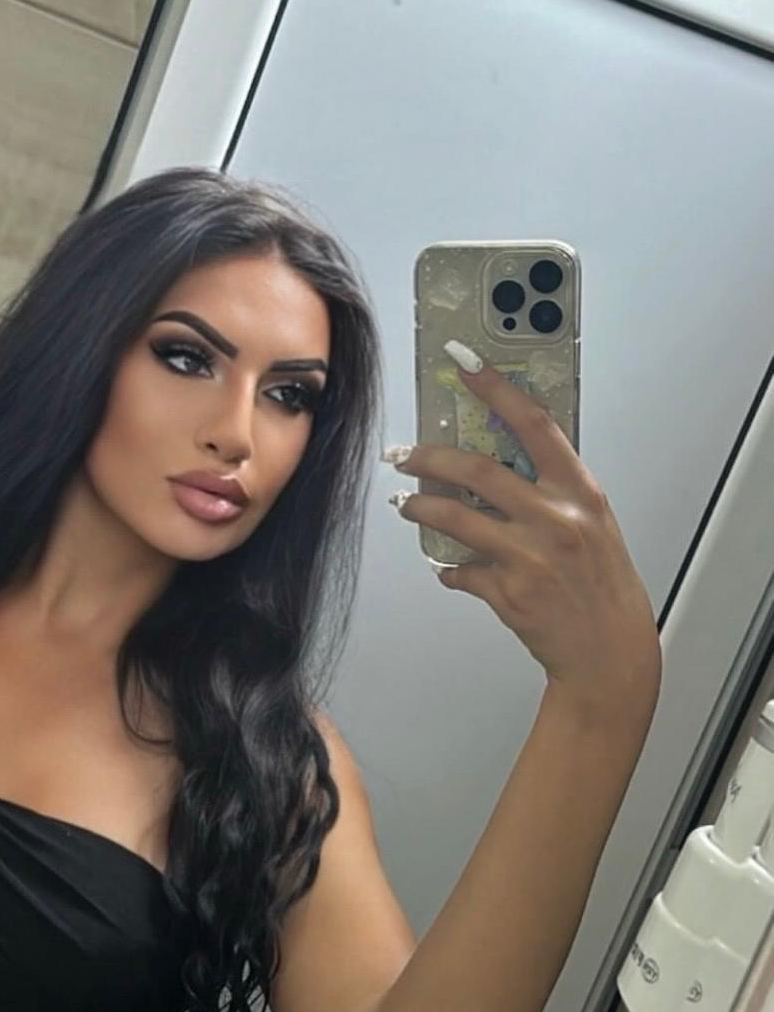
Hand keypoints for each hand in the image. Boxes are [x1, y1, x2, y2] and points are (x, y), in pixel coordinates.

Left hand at [385, 346, 661, 722]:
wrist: (608, 648)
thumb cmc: (601, 584)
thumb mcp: (592, 523)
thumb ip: (552, 492)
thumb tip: (500, 466)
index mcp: (581, 492)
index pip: (534, 425)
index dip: (497, 389)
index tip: (465, 364)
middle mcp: (555, 519)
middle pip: (477, 471)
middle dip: (429, 458)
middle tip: (403, 455)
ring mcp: (530, 556)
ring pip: (456, 519)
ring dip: (421, 508)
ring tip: (405, 503)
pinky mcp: (508, 592)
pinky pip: (461, 571)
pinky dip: (449, 568)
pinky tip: (447, 568)